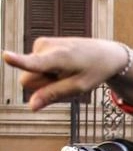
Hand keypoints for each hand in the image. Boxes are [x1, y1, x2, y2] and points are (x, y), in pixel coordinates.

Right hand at [2, 37, 125, 110]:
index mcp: (59, 57)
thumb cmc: (94, 70)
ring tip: (66, 71)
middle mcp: (45, 46)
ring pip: (30, 73)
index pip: (34, 62)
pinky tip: (63, 66)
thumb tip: (31, 107)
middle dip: (42, 85)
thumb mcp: (78, 87)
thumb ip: (53, 95)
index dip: (18, 61)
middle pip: (27, 80)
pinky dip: (48, 70)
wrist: (105, 53)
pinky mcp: (39, 44)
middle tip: (64, 79)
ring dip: (46, 78)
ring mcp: (40, 44)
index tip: (5, 56)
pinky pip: (34, 67)